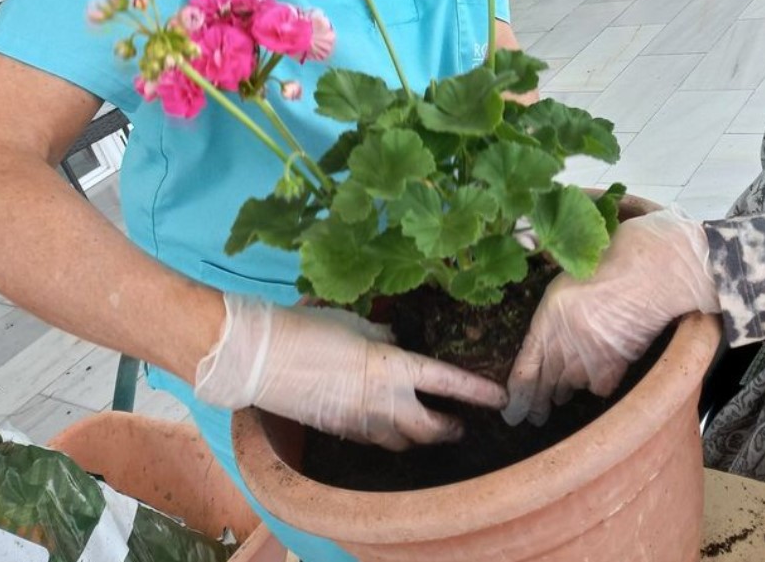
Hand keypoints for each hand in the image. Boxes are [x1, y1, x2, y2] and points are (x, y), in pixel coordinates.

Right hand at [194, 294, 506, 449]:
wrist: (265, 358)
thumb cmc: (311, 329)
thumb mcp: (355, 323)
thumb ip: (382, 334)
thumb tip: (394, 338)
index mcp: (395, 366)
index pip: (448, 382)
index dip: (477, 392)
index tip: (499, 399)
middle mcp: (385, 401)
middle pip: (430, 428)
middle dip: (449, 429)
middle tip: (460, 426)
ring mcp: (362, 421)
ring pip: (403, 442)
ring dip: (419, 438)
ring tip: (428, 431)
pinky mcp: (341, 431)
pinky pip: (374, 440)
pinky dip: (388, 437)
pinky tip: (387, 427)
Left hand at [502, 206, 719, 426]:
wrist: (652, 270)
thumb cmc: (614, 262)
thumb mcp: (571, 279)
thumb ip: (557, 312)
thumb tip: (552, 334)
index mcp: (547, 316)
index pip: (525, 365)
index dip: (519, 391)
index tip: (513, 408)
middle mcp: (563, 341)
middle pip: (545, 383)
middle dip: (538, 401)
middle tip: (534, 414)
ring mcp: (589, 357)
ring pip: (570, 386)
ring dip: (565, 393)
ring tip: (561, 399)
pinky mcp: (615, 366)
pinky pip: (600, 387)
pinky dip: (599, 384)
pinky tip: (598, 379)